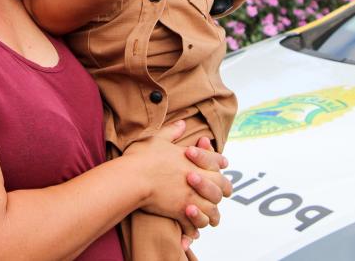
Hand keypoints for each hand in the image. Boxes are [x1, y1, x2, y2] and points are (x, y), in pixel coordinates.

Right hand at [124, 122, 230, 238]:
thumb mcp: (158, 139)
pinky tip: (191, 232)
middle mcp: (198, 180)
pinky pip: (194, 226)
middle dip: (220, 190)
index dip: (220, 162)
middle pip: (222, 187)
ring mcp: (192, 197)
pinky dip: (193, 230)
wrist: (132, 179)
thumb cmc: (142, 158)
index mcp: (195, 161)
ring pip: (212, 210)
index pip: (218, 161)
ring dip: (211, 213)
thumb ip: (172, 131)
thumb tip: (182, 122)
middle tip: (215, 193)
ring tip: (206, 216)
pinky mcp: (182, 212)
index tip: (221, 165)